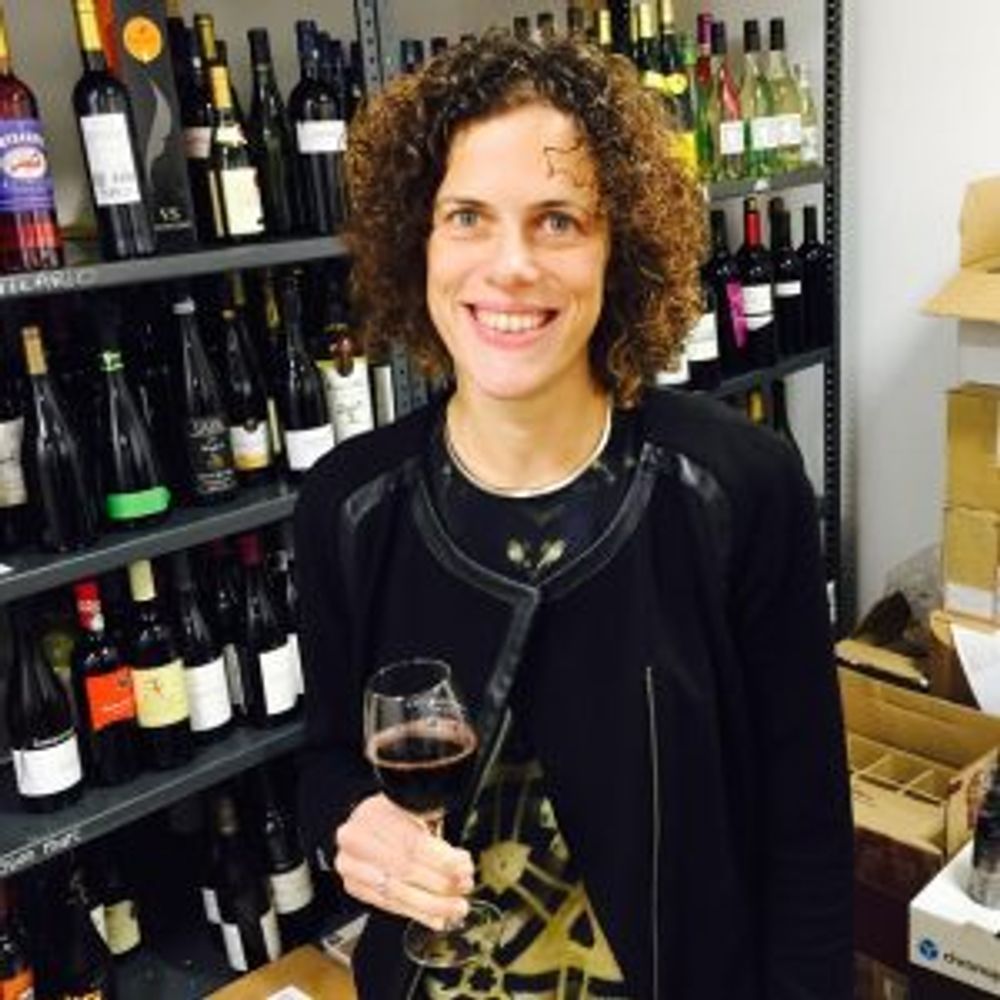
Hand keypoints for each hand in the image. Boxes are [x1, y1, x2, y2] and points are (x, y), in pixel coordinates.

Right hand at [334, 793, 474, 929]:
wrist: (369, 822)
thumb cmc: (398, 814)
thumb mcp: (417, 807)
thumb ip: (434, 828)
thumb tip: (460, 863)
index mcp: (374, 812)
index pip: (412, 842)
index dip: (442, 859)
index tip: (463, 867)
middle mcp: (356, 838)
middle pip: (404, 869)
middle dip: (440, 882)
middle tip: (464, 886)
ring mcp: (351, 865)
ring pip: (397, 892)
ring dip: (433, 904)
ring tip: (456, 907)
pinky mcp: (354, 886)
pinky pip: (389, 905)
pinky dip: (418, 914)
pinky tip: (437, 918)